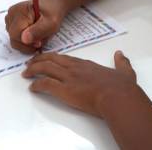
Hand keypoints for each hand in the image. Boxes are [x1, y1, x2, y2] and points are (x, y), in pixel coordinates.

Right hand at [5, 0, 68, 52]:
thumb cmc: (52, 12)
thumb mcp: (52, 23)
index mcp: (19, 11)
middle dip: (28, 44)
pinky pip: (15, 38)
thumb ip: (38, 31)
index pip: (16, 35)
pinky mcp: (10, 23)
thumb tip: (24, 39)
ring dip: (27, 43)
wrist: (51, 5)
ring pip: (14, 40)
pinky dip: (25, 40)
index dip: (28, 43)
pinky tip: (33, 34)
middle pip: (14, 39)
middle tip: (40, 40)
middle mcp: (11, 14)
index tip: (39, 42)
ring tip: (38, 35)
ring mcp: (9, 18)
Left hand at [22, 51, 138, 116]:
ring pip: (45, 69)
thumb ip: (122, 62)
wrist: (117, 97)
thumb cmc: (121, 87)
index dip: (54, 58)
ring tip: (25, 73)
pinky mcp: (64, 90)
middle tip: (30, 62)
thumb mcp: (125, 71)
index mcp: (86, 64)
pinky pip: (45, 84)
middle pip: (51, 59)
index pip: (65, 58)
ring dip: (33, 70)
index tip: (47, 58)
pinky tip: (32, 88)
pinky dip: (36, 85)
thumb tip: (120, 54)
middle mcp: (74, 68)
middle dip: (38, 60)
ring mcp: (68, 78)